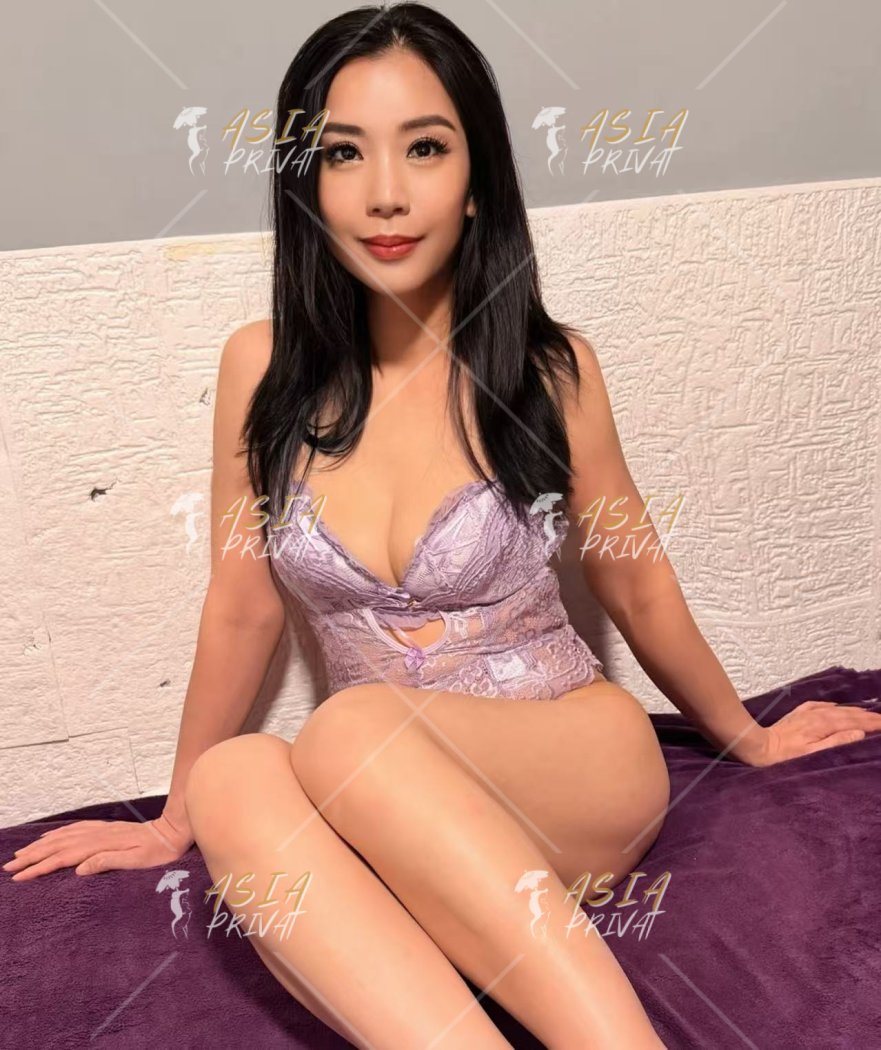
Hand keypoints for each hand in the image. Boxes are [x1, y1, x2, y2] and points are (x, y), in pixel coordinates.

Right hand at [2, 811, 194, 881]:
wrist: (173, 830)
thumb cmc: (158, 852)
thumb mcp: (137, 862)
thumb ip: (107, 862)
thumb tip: (78, 869)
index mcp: (101, 846)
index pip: (63, 857)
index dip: (40, 867)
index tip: (20, 876)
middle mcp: (97, 835)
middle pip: (57, 846)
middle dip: (32, 856)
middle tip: (10, 866)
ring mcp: (100, 830)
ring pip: (63, 836)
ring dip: (41, 845)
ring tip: (22, 853)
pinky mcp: (105, 829)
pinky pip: (75, 829)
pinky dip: (58, 833)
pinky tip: (51, 837)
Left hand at [739, 700, 880, 766]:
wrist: (758, 746)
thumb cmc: (785, 756)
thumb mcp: (813, 754)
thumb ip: (837, 742)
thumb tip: (859, 732)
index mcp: (824, 724)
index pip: (855, 722)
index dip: (872, 723)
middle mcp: (818, 715)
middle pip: (849, 714)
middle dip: (868, 716)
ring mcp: (808, 713)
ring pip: (837, 709)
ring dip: (854, 711)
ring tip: (868, 713)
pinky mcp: (799, 714)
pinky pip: (821, 706)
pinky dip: (833, 706)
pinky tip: (837, 707)